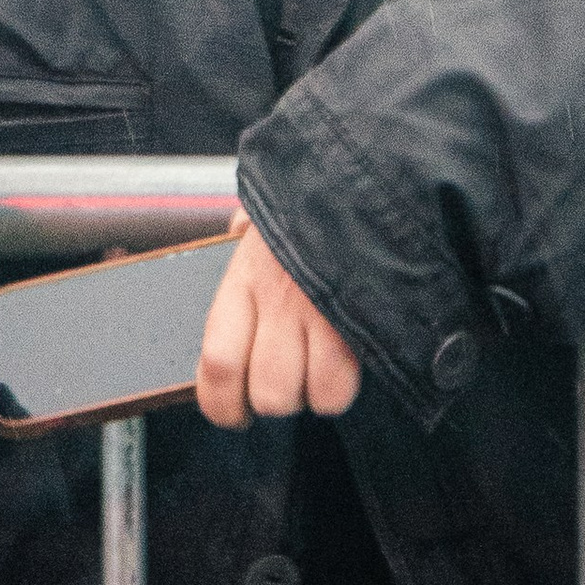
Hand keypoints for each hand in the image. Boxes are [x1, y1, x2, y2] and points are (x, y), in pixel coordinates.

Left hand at [196, 211, 361, 427]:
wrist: (367, 174)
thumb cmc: (313, 195)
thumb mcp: (268, 209)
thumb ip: (246, 230)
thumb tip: (237, 229)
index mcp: (244, 276)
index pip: (217, 364)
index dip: (221, 404)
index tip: (231, 410)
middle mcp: (277, 302)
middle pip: (265, 393)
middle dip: (273, 402)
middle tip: (282, 382)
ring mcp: (320, 315)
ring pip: (304, 397)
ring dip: (309, 396)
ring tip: (315, 370)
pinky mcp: (359, 324)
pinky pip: (341, 388)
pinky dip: (340, 389)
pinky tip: (343, 364)